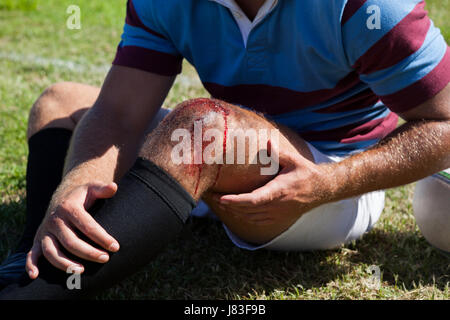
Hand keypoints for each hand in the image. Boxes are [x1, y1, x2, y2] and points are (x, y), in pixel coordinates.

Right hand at [26, 182, 119, 278]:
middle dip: (89, 252)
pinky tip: (35, 275)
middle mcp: (55, 220)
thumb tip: (114, 187)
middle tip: (105, 259)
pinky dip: (31, 264)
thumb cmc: (82, 195)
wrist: (63, 196)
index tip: (115, 247)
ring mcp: (45, 230)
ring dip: (65, 263)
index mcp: (69, 208)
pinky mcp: (39, 239)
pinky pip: (32, 253)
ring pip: (51, 250)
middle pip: (71, 241)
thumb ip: (103, 188)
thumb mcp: (92, 188)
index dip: (102, 237)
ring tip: (81, 271)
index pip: (87, 226)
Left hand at [213, 145, 332, 225]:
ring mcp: (277, 214)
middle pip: (246, 210)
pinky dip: (243, 216)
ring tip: (218, 202)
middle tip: (211, 196)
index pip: (253, 200)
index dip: (236, 201)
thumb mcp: (294, 160)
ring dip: (233, 211)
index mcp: (278, 191)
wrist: (322, 190)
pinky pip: (256, 221)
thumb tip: (267, 142)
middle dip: (227, 205)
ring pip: (249, 217)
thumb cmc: (306, 173)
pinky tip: (233, 210)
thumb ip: (279, 153)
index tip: (222, 198)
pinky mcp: (277, 219)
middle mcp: (276, 206)